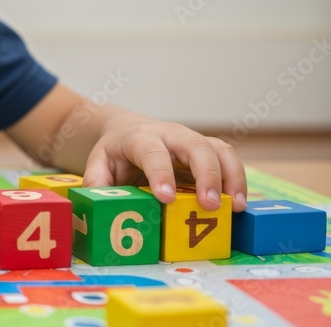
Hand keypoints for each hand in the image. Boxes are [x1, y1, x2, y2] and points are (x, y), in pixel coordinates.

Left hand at [82, 114, 247, 211]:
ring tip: (236, 207)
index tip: (166, 198)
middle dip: (206, 175)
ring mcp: (193, 141)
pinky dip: (238, 180)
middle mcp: (171, 135)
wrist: (129, 130)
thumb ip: (97, 180)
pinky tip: (239, 204)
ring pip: (219, 150)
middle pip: (195, 146)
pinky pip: (229, 159)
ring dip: (231, 177)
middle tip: (210, 205)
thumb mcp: (98, 162)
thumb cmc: (116, 152)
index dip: (161, 173)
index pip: (152, 152)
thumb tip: (98, 201)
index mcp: (140, 138)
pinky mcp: (208, 151)